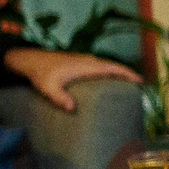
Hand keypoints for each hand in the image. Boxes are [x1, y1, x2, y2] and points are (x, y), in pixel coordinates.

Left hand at [6, 47, 140, 112]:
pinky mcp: (78, 62)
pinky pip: (98, 66)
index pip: (113, 68)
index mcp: (86, 66)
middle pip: (113, 66)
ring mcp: (83, 60)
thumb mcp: (48, 88)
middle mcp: (88, 61)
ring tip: (125, 83)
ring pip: (105, 65)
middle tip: (138, 85)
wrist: (28, 59)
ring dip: (117, 72)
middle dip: (126, 74)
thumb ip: (60, 98)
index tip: (140, 81)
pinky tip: (104, 80)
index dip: (128, 74)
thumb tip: (72, 109)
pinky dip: (107, 71)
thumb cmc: (39, 74)